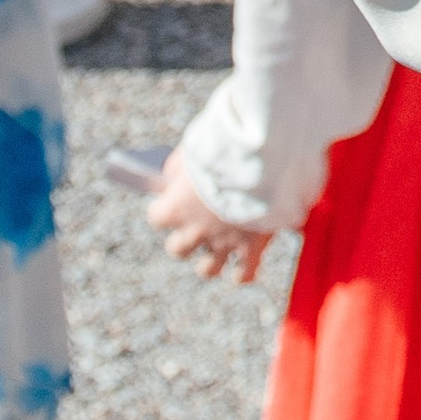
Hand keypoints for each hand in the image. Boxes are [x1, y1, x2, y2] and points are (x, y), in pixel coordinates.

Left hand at [145, 148, 271, 281]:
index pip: (156, 217)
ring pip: (207, 269)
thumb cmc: (226, 146)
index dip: (165, 209)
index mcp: (176, 207)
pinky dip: (244, 272)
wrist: (264, 155)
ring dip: (210, 260)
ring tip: (221, 247)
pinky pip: (245, 274)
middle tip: (199, 224)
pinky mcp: (252, 247)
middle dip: (186, 238)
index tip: (174, 199)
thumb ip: (178, 168)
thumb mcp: (193, 149)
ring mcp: (224, 242)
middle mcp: (196, 230)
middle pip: (177, 249)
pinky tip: (246, 266)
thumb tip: (171, 179)